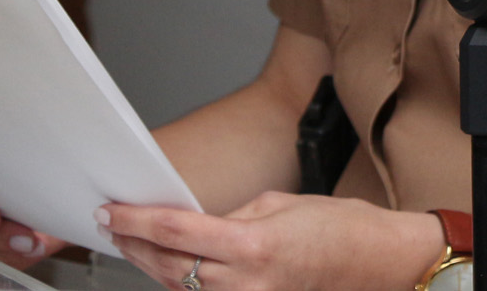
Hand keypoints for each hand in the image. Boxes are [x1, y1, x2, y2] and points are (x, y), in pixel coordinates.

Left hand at [100, 192, 442, 290]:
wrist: (375, 263)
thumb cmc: (336, 227)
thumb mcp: (275, 204)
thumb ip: (227, 217)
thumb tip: (190, 222)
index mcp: (250, 244)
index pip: (173, 230)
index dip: (135, 220)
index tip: (111, 211)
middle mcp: (244, 283)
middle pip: (168, 263)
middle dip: (133, 243)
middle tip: (110, 223)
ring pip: (179, 286)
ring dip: (150, 263)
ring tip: (129, 241)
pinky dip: (178, 280)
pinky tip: (165, 264)